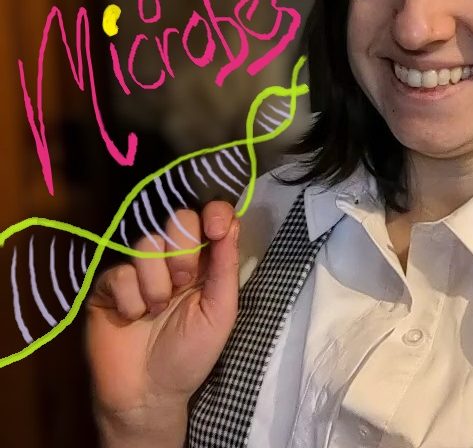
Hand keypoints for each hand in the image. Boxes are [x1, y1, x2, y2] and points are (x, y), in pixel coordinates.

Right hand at [87, 201, 239, 442]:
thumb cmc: (192, 353)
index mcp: (204, 259)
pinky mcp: (108, 283)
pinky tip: (133, 318)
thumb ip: (225, 266)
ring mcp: (138, 267)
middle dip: (184, 250)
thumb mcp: (221, 311)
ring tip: (157, 310)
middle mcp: (172, 256)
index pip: (210, 216)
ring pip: (147, 243)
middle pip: (178, 218)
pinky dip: (131, 300)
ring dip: (157, 283)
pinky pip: (120, 272)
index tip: (216, 228)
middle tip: (183, 283)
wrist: (148, 394)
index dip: (214, 212)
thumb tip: (231, 222)